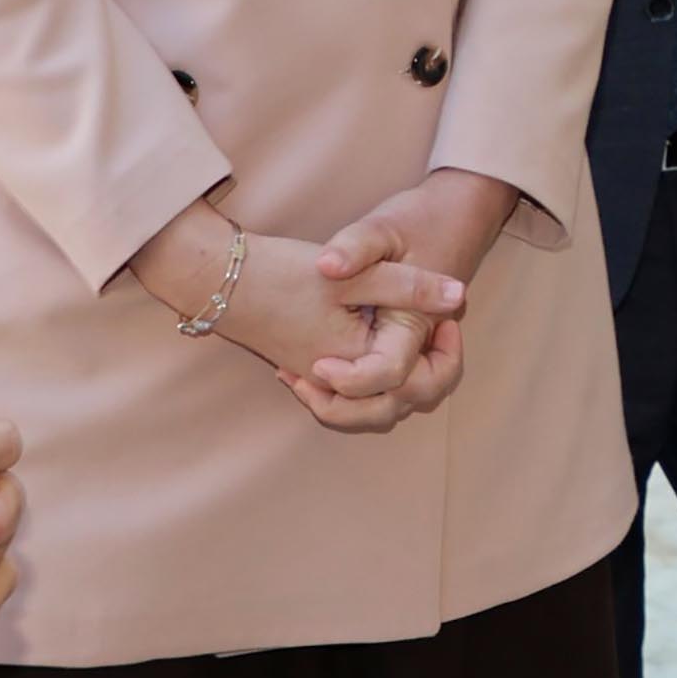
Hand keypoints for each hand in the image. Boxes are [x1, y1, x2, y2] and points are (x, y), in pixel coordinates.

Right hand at [127, 193, 469, 433]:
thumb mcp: (354, 274)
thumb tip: (459, 296)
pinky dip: (373, 375)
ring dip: (401, 378)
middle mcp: (338, 383)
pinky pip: (350, 389)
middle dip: (429, 373)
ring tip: (416, 337)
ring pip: (375, 402)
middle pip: (400, 403)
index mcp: (356, 365)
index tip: (449, 314)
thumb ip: (408, 287)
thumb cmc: (283, 274)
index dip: (444, 352)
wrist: (217, 279)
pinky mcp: (307, 367)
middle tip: (441, 331)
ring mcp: (319, 379)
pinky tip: (378, 335)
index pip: (418, 383)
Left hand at [289, 170, 516, 435]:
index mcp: (416, 323)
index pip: (392, 373)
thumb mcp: (381, 227)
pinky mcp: (404, 349)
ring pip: (391, 405)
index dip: (353, 380)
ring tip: (303, 383)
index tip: (318, 364)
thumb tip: (326, 267)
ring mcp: (416, 351)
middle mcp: (421, 346)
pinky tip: (308, 371)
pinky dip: (351, 394)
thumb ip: (355, 246)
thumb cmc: (416, 222)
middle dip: (349, 408)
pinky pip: (384, 389)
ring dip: (349, 408)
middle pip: (397, 404)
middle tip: (309, 380)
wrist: (453, 216)